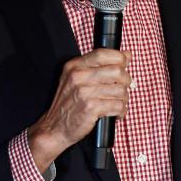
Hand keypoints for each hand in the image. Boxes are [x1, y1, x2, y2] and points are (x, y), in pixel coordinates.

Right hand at [28, 49, 131, 169]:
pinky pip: (118, 105)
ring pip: (120, 90)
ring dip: (124, 99)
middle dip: (126, 81)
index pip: (103, 54)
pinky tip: (116, 113)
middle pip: (117, 71)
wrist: (54, 127)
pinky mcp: (91, 108)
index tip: (124, 64)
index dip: (119, 57)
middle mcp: (78, 76)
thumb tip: (126, 55)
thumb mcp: (76, 79)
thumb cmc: (68, 104)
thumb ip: (98, 67)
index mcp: (74, 66)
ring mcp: (84, 92)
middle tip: (122, 88)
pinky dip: (121, 111)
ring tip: (117, 103)